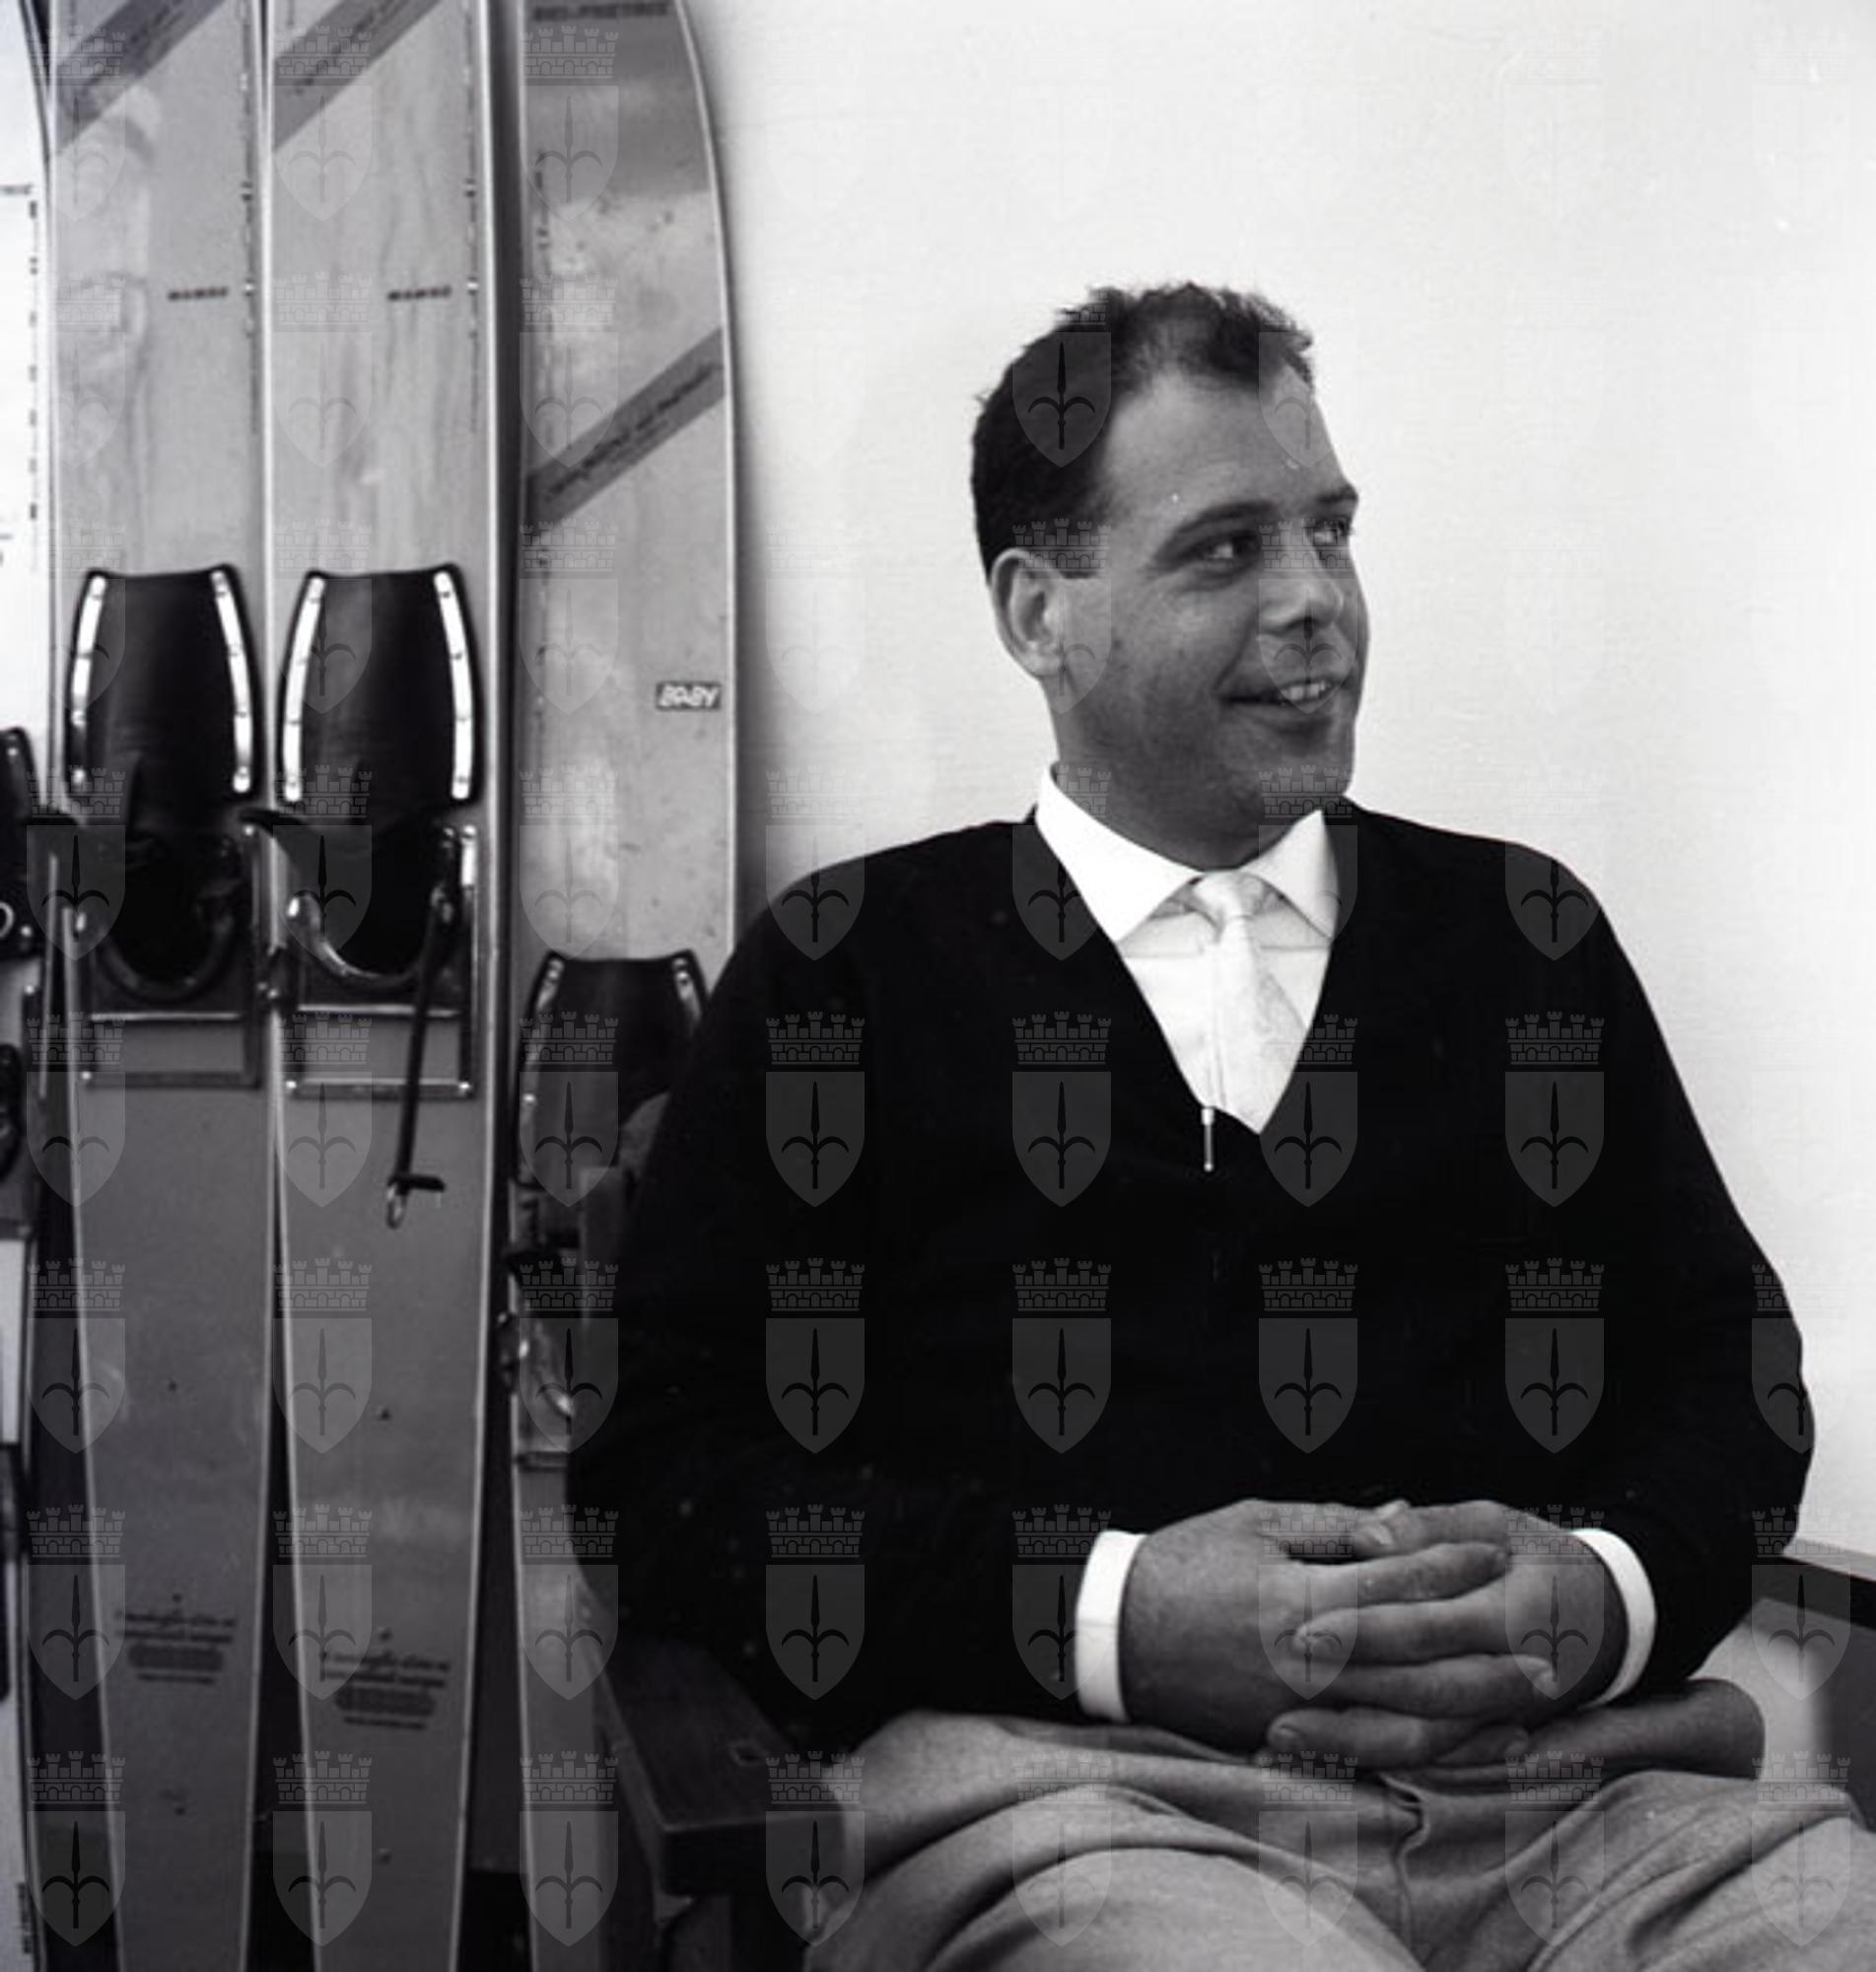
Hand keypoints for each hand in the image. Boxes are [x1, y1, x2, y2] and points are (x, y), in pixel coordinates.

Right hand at [1116, 1498, 1509, 1755]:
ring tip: (1523, 1699)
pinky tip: (1460, 1737)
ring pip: (1406, 1718)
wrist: (1113, 1637)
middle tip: (1547, 1643)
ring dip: (1473, 1708)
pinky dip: (1424, 1746)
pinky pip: (1371, 1751)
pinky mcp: (1287, 1741)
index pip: (1397, 1584)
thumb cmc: (1184, 1564)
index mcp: (1302, 1602)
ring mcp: (1300, 1712)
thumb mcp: (1254, 1526)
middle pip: (1420, 1661)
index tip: (1497, 1554)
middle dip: (1488, 1650)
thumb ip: (1332, 1529)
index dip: (1452, 1567)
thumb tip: (1399, 1525)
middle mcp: (1310, 1665)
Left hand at [1266, 1499, 1627, 1767]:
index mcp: (1509, 1615)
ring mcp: (1503, 1715)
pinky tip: (1325, 1753)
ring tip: (1280, 1730)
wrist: (1613, 1618)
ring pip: (1425, 1739)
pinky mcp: (1491, 1735)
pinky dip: (1379, 1759)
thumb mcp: (1493, 1524)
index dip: (1362, 1630)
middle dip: (1345, 1691)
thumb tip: (1365, 1536)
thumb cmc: (1537, 1556)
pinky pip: (1434, 1758)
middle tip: (1277, 1681)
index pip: (1427, 1628)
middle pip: (1421, 1693)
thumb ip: (1428, 1529)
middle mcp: (1509, 1674)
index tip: (1299, 1628)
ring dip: (1351, 1740)